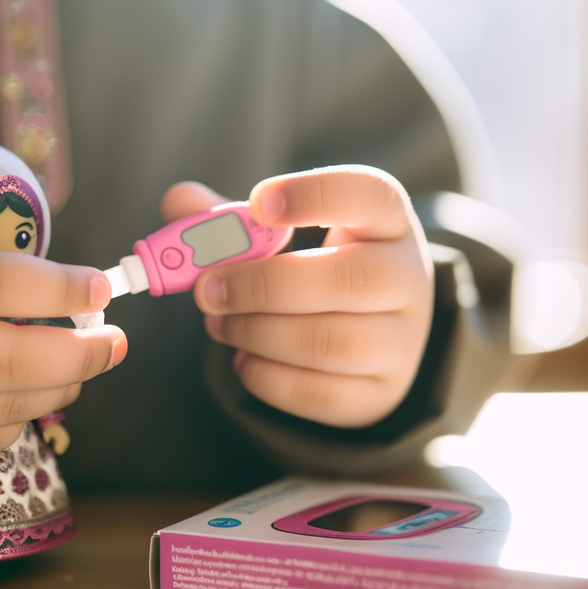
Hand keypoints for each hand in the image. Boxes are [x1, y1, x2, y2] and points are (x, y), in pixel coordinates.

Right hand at [0, 239, 124, 459]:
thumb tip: (86, 294)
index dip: (57, 288)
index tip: (101, 288)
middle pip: (5, 359)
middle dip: (77, 353)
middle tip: (114, 342)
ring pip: (2, 405)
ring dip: (60, 386)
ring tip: (83, 365)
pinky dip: (23, 417)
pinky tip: (36, 394)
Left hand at [161, 167, 433, 427]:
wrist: (374, 329)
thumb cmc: (319, 267)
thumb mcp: (287, 234)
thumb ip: (234, 218)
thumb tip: (179, 203)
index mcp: (387, 220)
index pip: (369, 195)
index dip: (315, 196)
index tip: (258, 203)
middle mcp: (408, 277)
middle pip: (346, 280)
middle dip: (263, 286)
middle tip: (207, 290)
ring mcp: (402, 341)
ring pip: (329, 343)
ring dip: (258, 333)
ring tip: (219, 324)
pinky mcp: (381, 392)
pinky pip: (321, 394)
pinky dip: (268, 377)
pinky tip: (243, 358)